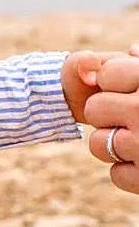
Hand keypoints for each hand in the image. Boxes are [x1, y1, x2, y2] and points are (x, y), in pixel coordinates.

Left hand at [77, 42, 138, 193]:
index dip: (116, 82)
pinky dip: (130, 171)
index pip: (108, 74)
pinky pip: (117, 175)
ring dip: (116, 144)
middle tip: (133, 117)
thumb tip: (129, 52)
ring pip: (99, 145)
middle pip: (94, 109)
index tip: (131, 88)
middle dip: (109, 114)